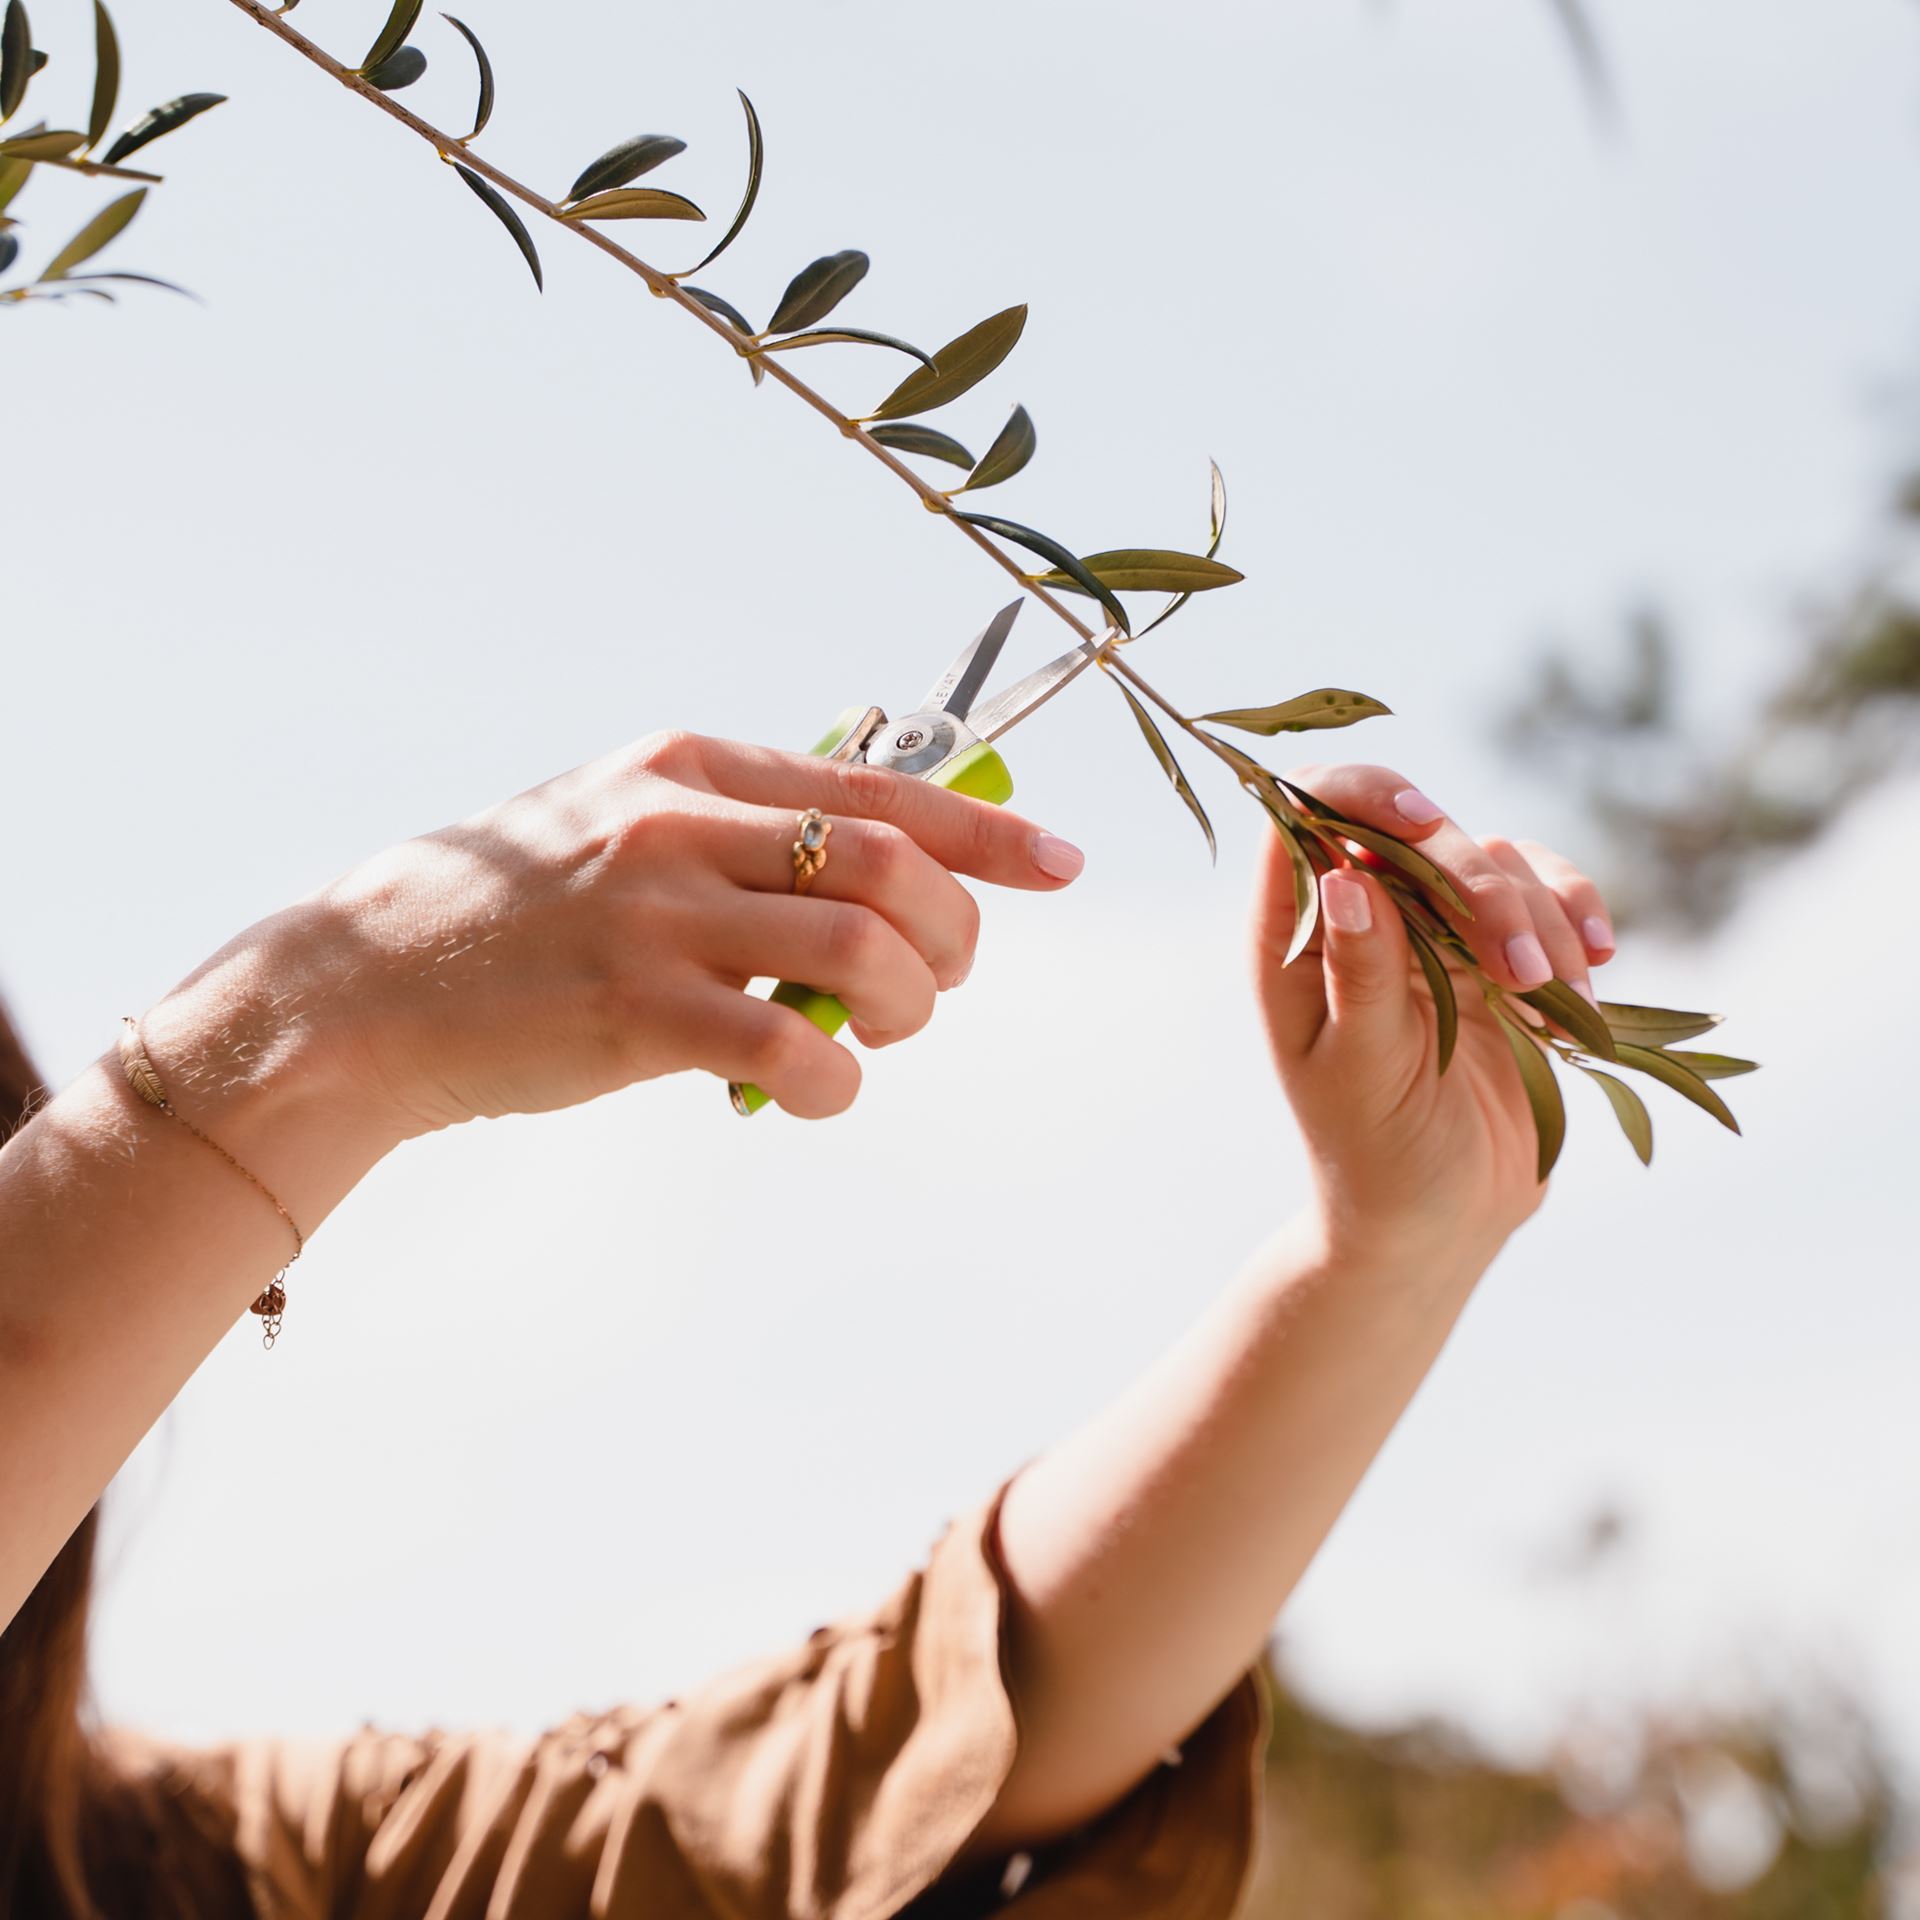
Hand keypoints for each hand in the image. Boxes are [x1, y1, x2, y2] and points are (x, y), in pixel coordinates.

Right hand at [213, 730, 1084, 1134]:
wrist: (369, 991)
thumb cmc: (517, 917)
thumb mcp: (620, 828)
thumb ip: (735, 835)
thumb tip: (873, 871)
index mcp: (690, 767)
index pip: (881, 787)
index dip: (987, 832)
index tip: (1059, 863)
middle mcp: (684, 823)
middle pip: (896, 864)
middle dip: (956, 932)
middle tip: (943, 981)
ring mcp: (658, 913)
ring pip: (864, 948)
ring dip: (909, 1005)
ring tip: (883, 1035)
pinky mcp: (636, 1010)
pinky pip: (790, 1045)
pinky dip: (838, 1078)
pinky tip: (822, 1088)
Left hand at [1251, 762, 1616, 1270]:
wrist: (1441, 1220)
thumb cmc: (1377, 1156)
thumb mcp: (1361, 1075)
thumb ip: (1359, 977)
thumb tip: (1343, 878)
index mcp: (1294, 939)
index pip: (1305, 813)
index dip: (1358, 793)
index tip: (1422, 820)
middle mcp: (1361, 916)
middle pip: (1418, 828)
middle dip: (1477, 882)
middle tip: (1519, 969)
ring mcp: (1436, 928)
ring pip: (1495, 856)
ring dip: (1537, 914)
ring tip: (1552, 1000)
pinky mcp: (1503, 950)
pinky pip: (1547, 892)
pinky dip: (1578, 913)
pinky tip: (1595, 962)